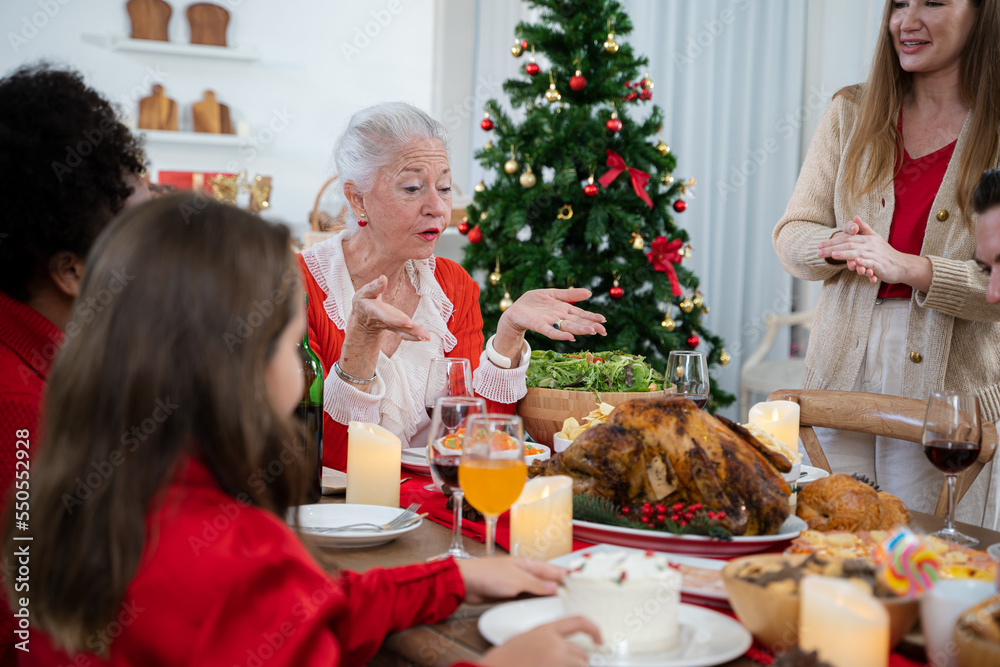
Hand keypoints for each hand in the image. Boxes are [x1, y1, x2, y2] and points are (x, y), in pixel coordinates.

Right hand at [348, 275, 429, 341]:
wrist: (362, 318)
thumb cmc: (363, 301)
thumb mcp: (364, 292)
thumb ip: (374, 287)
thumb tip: (383, 278)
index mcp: (374, 311)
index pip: (386, 316)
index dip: (396, 319)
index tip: (408, 322)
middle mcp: (383, 321)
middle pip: (398, 325)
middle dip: (409, 329)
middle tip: (422, 335)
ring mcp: (390, 325)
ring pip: (403, 330)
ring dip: (415, 334)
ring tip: (426, 337)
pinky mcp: (396, 327)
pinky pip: (404, 333)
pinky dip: (414, 336)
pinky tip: (425, 338)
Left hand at [456, 556, 563, 604]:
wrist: (466, 583)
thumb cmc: (488, 574)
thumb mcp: (518, 580)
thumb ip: (537, 584)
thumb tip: (554, 586)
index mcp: (528, 563)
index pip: (552, 569)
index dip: (565, 575)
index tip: (578, 582)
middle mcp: (523, 572)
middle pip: (545, 580)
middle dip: (557, 588)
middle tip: (571, 597)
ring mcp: (516, 583)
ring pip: (536, 590)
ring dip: (544, 597)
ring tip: (558, 605)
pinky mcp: (508, 594)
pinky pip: (525, 599)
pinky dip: (532, 603)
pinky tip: (537, 609)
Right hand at [479, 617, 600, 666]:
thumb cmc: (506, 656)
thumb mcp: (527, 637)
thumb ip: (547, 638)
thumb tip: (563, 644)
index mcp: (547, 630)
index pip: (579, 622)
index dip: (594, 629)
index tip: (599, 638)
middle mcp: (555, 646)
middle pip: (582, 653)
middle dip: (578, 660)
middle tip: (567, 663)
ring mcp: (557, 662)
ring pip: (580, 666)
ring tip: (556, 665)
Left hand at [499, 288, 606, 342]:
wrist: (515, 310)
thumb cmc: (533, 302)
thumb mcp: (553, 294)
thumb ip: (570, 294)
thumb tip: (589, 293)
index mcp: (564, 309)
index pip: (581, 314)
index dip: (592, 317)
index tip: (604, 320)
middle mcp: (559, 318)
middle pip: (577, 322)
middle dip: (591, 326)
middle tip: (603, 330)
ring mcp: (550, 323)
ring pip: (567, 327)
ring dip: (579, 330)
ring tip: (592, 331)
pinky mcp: (539, 326)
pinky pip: (551, 332)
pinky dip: (560, 335)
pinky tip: (570, 338)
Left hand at [817, 216, 915, 282]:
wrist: (902, 265)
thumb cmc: (885, 253)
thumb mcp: (874, 238)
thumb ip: (864, 228)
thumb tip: (855, 216)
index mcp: (867, 239)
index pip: (847, 238)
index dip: (833, 241)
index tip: (819, 244)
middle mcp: (870, 245)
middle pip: (849, 245)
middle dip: (833, 248)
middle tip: (818, 252)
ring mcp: (875, 255)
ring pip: (858, 253)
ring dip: (845, 254)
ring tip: (833, 255)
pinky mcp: (881, 265)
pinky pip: (871, 263)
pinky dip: (863, 262)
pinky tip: (855, 262)